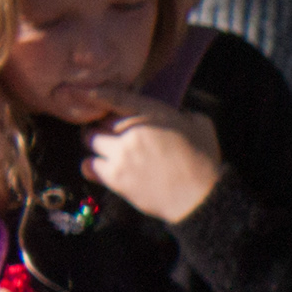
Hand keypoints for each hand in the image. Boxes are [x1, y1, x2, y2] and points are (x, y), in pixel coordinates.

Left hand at [76, 89, 225, 223]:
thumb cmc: (204, 161)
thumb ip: (185, 113)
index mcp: (152, 114)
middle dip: (102, 123)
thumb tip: (178, 112)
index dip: (97, 93)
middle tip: (108, 130)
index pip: (114, 96)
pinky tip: (103, 167)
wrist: (200, 198)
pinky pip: (89, 165)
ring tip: (105, 148)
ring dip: (96, 142)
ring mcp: (121, 154)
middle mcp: (132, 131)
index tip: (86, 92)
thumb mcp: (201, 125)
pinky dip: (92, 165)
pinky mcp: (115, 177)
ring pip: (89, 140)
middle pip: (98, 119)